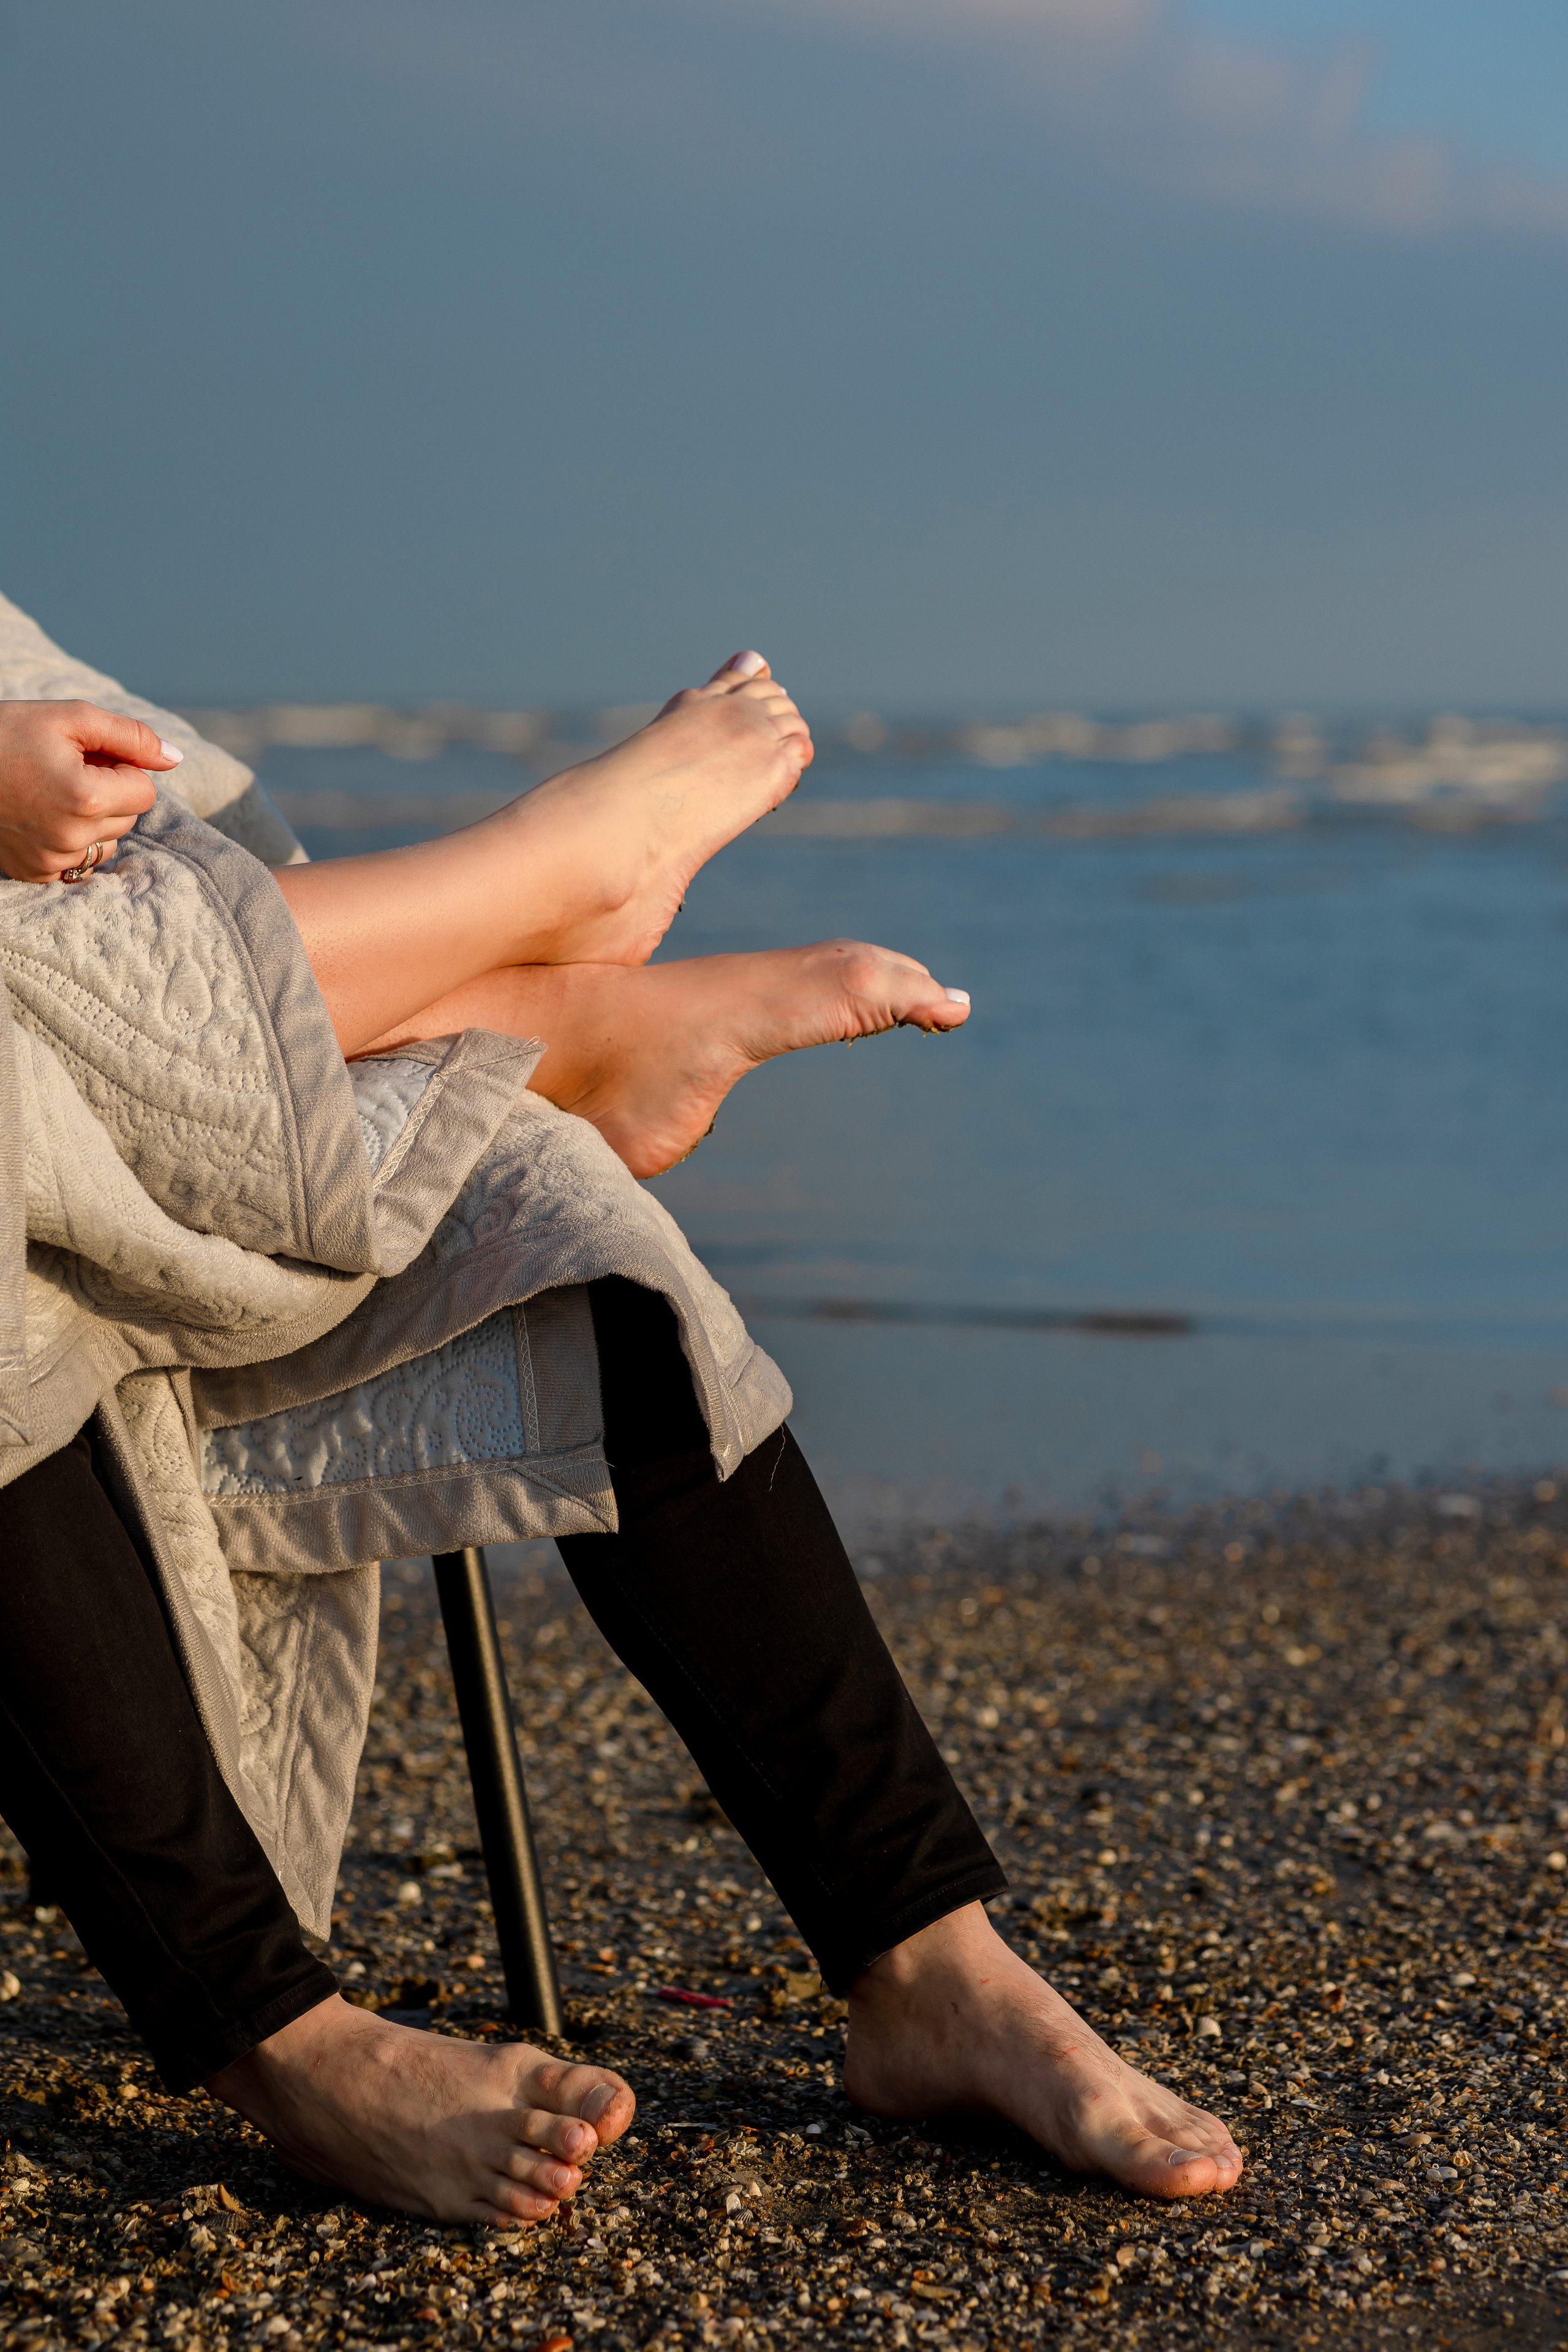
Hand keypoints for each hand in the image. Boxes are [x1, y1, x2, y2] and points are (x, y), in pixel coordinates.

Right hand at [0, 700, 184, 882]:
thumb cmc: (7, 733)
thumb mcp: (71, 717)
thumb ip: (130, 736)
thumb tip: (175, 758)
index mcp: (86, 797)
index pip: (145, 791)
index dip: (123, 769)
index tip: (90, 757)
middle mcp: (71, 837)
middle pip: (129, 817)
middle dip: (110, 792)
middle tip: (67, 770)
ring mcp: (51, 859)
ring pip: (107, 841)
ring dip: (93, 819)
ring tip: (52, 792)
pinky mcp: (34, 873)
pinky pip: (80, 862)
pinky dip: (70, 840)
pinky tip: (42, 817)